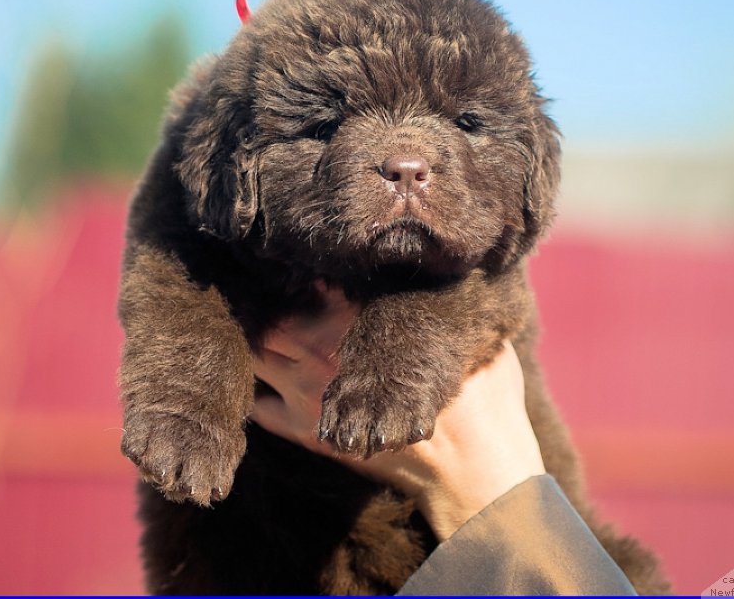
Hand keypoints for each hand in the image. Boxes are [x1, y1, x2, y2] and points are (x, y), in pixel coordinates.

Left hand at [251, 285, 544, 540]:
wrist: (469, 466)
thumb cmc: (477, 394)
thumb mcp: (470, 328)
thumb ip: (442, 299)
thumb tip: (447, 273)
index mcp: (357, 319)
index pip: (309, 283)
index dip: (301, 273)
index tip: (304, 267)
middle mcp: (322, 352)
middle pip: (272, 318)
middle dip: (270, 307)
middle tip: (277, 299)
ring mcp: (309, 394)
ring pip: (258, 358)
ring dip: (260, 346)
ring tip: (266, 334)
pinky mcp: (308, 433)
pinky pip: (260, 410)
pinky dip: (257, 393)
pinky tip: (267, 382)